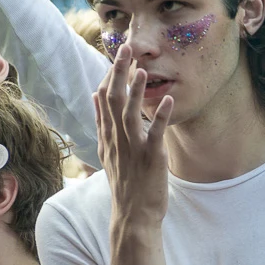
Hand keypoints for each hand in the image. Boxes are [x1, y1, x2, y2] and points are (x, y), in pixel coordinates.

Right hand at [93, 44, 172, 225]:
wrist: (133, 217)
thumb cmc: (125, 185)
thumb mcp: (108, 152)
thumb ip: (103, 123)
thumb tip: (95, 95)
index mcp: (108, 137)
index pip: (104, 99)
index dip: (111, 75)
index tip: (118, 54)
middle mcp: (117, 140)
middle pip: (114, 100)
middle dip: (120, 73)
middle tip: (127, 48)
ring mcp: (133, 149)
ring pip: (130, 114)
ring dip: (136, 91)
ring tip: (142, 68)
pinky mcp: (151, 159)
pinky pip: (155, 135)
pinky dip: (160, 117)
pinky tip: (169, 100)